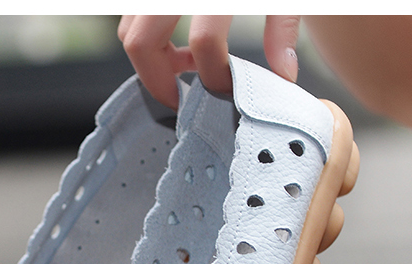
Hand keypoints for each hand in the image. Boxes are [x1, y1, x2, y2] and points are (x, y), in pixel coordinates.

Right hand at [117, 15, 301, 108]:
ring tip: (185, 67)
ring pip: (128, 30)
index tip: (228, 92)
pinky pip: (130, 16)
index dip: (215, 77)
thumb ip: (284, 24)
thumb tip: (283, 74)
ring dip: (151, 59)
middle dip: (158, 81)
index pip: (204, 43)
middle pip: (141, 42)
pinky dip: (147, 37)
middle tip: (181, 100)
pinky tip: (180, 42)